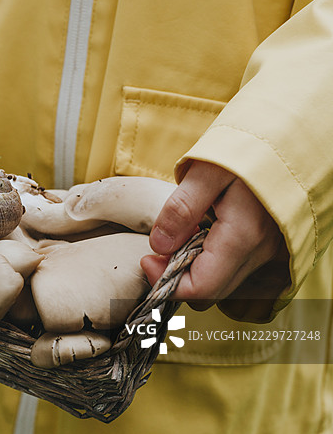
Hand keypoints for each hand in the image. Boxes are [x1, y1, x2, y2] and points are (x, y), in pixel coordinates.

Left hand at [140, 161, 287, 313]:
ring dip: (193, 270)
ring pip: (221, 283)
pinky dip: (210, 262)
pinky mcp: (267, 248)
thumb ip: (181, 209)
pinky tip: (201, 235)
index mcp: (243, 237)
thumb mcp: (205, 172)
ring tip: (182, 235)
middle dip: (177, 278)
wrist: (287, 140)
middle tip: (159, 249)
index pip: (201, 289)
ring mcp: (267, 253)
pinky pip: (233, 270)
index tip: (146, 259)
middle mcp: (259, 253)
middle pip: (210, 292)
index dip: (166, 282)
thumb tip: (158, 246)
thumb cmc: (246, 150)